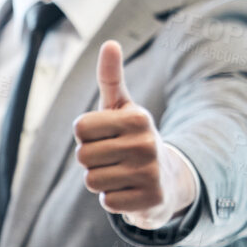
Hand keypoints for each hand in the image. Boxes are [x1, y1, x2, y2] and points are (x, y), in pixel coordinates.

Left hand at [74, 40, 174, 218]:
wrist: (167, 177)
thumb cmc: (132, 137)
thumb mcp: (121, 107)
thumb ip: (110, 78)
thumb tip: (109, 43)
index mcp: (138, 117)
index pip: (80, 129)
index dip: (86, 136)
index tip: (107, 136)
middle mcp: (147, 143)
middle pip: (83, 156)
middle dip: (92, 160)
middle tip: (115, 158)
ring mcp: (151, 173)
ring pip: (92, 181)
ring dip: (101, 180)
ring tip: (122, 174)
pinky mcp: (151, 201)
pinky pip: (107, 202)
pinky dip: (114, 199)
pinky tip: (131, 191)